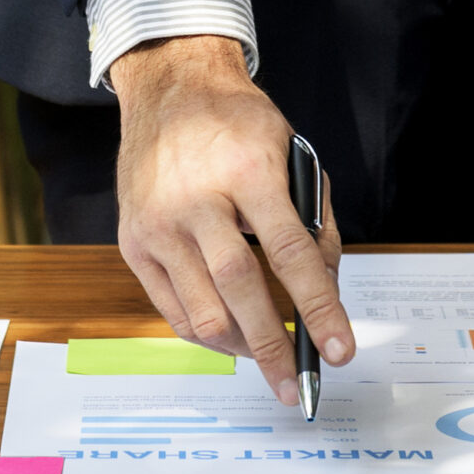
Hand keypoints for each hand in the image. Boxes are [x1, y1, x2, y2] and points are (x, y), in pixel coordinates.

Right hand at [108, 35, 353, 405]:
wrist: (170, 89)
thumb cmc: (238, 125)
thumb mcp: (293, 154)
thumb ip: (315, 223)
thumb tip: (324, 292)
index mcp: (247, 171)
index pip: (290, 252)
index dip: (319, 306)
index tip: (341, 348)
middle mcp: (196, 199)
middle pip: (240, 289)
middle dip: (274, 346)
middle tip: (298, 385)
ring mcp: (158, 223)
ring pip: (201, 309)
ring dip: (240, 346)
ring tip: (267, 358)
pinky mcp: (133, 242)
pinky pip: (171, 308)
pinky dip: (204, 332)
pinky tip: (229, 338)